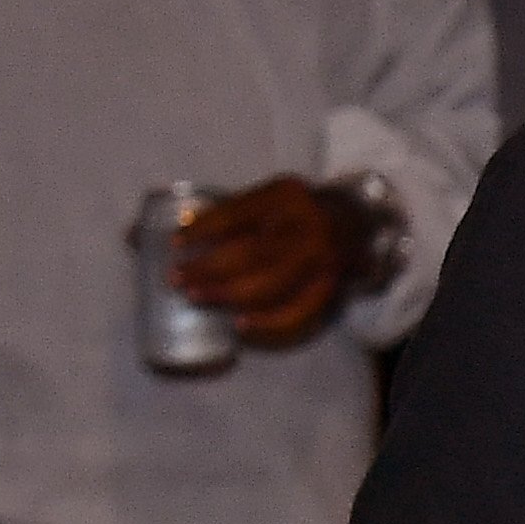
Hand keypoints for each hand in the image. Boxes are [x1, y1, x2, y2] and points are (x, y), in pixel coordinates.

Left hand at [171, 173, 355, 349]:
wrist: (351, 222)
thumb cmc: (294, 211)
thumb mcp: (267, 197)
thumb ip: (231, 212)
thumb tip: (173, 234)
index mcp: (287, 197)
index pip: (238, 213)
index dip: (204, 229)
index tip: (175, 243)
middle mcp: (307, 227)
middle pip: (252, 253)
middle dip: (209, 269)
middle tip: (178, 279)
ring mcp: (320, 260)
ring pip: (269, 285)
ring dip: (228, 295)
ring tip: (198, 296)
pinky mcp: (328, 287)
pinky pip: (296, 312)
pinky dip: (266, 323)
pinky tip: (239, 326)